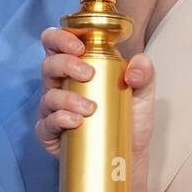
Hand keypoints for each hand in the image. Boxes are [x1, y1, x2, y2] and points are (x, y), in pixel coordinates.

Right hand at [34, 26, 155, 160]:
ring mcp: (53, 110)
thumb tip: (133, 68)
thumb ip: (145, 72)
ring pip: (48, 96)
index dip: (61, 38)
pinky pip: (46, 124)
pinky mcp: (51, 133)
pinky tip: (76, 121)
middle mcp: (60, 85)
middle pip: (49, 64)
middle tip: (88, 73)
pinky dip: (60, 119)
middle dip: (66, 64)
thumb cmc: (129, 117)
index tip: (79, 46)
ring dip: (67, 98)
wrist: (130, 153)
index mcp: (75, 66)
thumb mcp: (144, 92)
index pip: (56, 43)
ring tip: (90, 107)